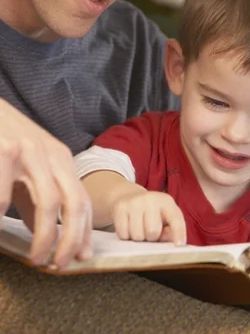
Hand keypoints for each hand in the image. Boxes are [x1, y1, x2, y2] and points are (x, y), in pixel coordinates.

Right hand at [0, 99, 92, 267]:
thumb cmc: (5, 143)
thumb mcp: (29, 170)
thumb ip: (37, 201)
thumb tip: (48, 236)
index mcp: (61, 159)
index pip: (82, 200)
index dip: (84, 232)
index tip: (79, 258)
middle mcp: (52, 154)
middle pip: (74, 202)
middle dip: (71, 239)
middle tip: (59, 264)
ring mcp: (30, 151)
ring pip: (49, 202)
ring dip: (45, 236)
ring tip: (36, 257)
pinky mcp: (6, 150)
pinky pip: (6, 197)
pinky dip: (3, 217)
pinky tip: (0, 227)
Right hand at [112, 188, 186, 245]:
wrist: (128, 196)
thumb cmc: (152, 213)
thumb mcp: (165, 217)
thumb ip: (171, 231)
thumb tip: (173, 243)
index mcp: (166, 201)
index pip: (175, 219)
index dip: (179, 233)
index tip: (179, 245)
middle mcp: (151, 198)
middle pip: (152, 232)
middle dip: (151, 237)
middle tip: (149, 232)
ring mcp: (134, 202)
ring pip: (137, 236)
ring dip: (138, 238)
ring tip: (139, 229)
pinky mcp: (120, 207)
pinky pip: (123, 234)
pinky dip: (126, 236)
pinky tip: (129, 226)